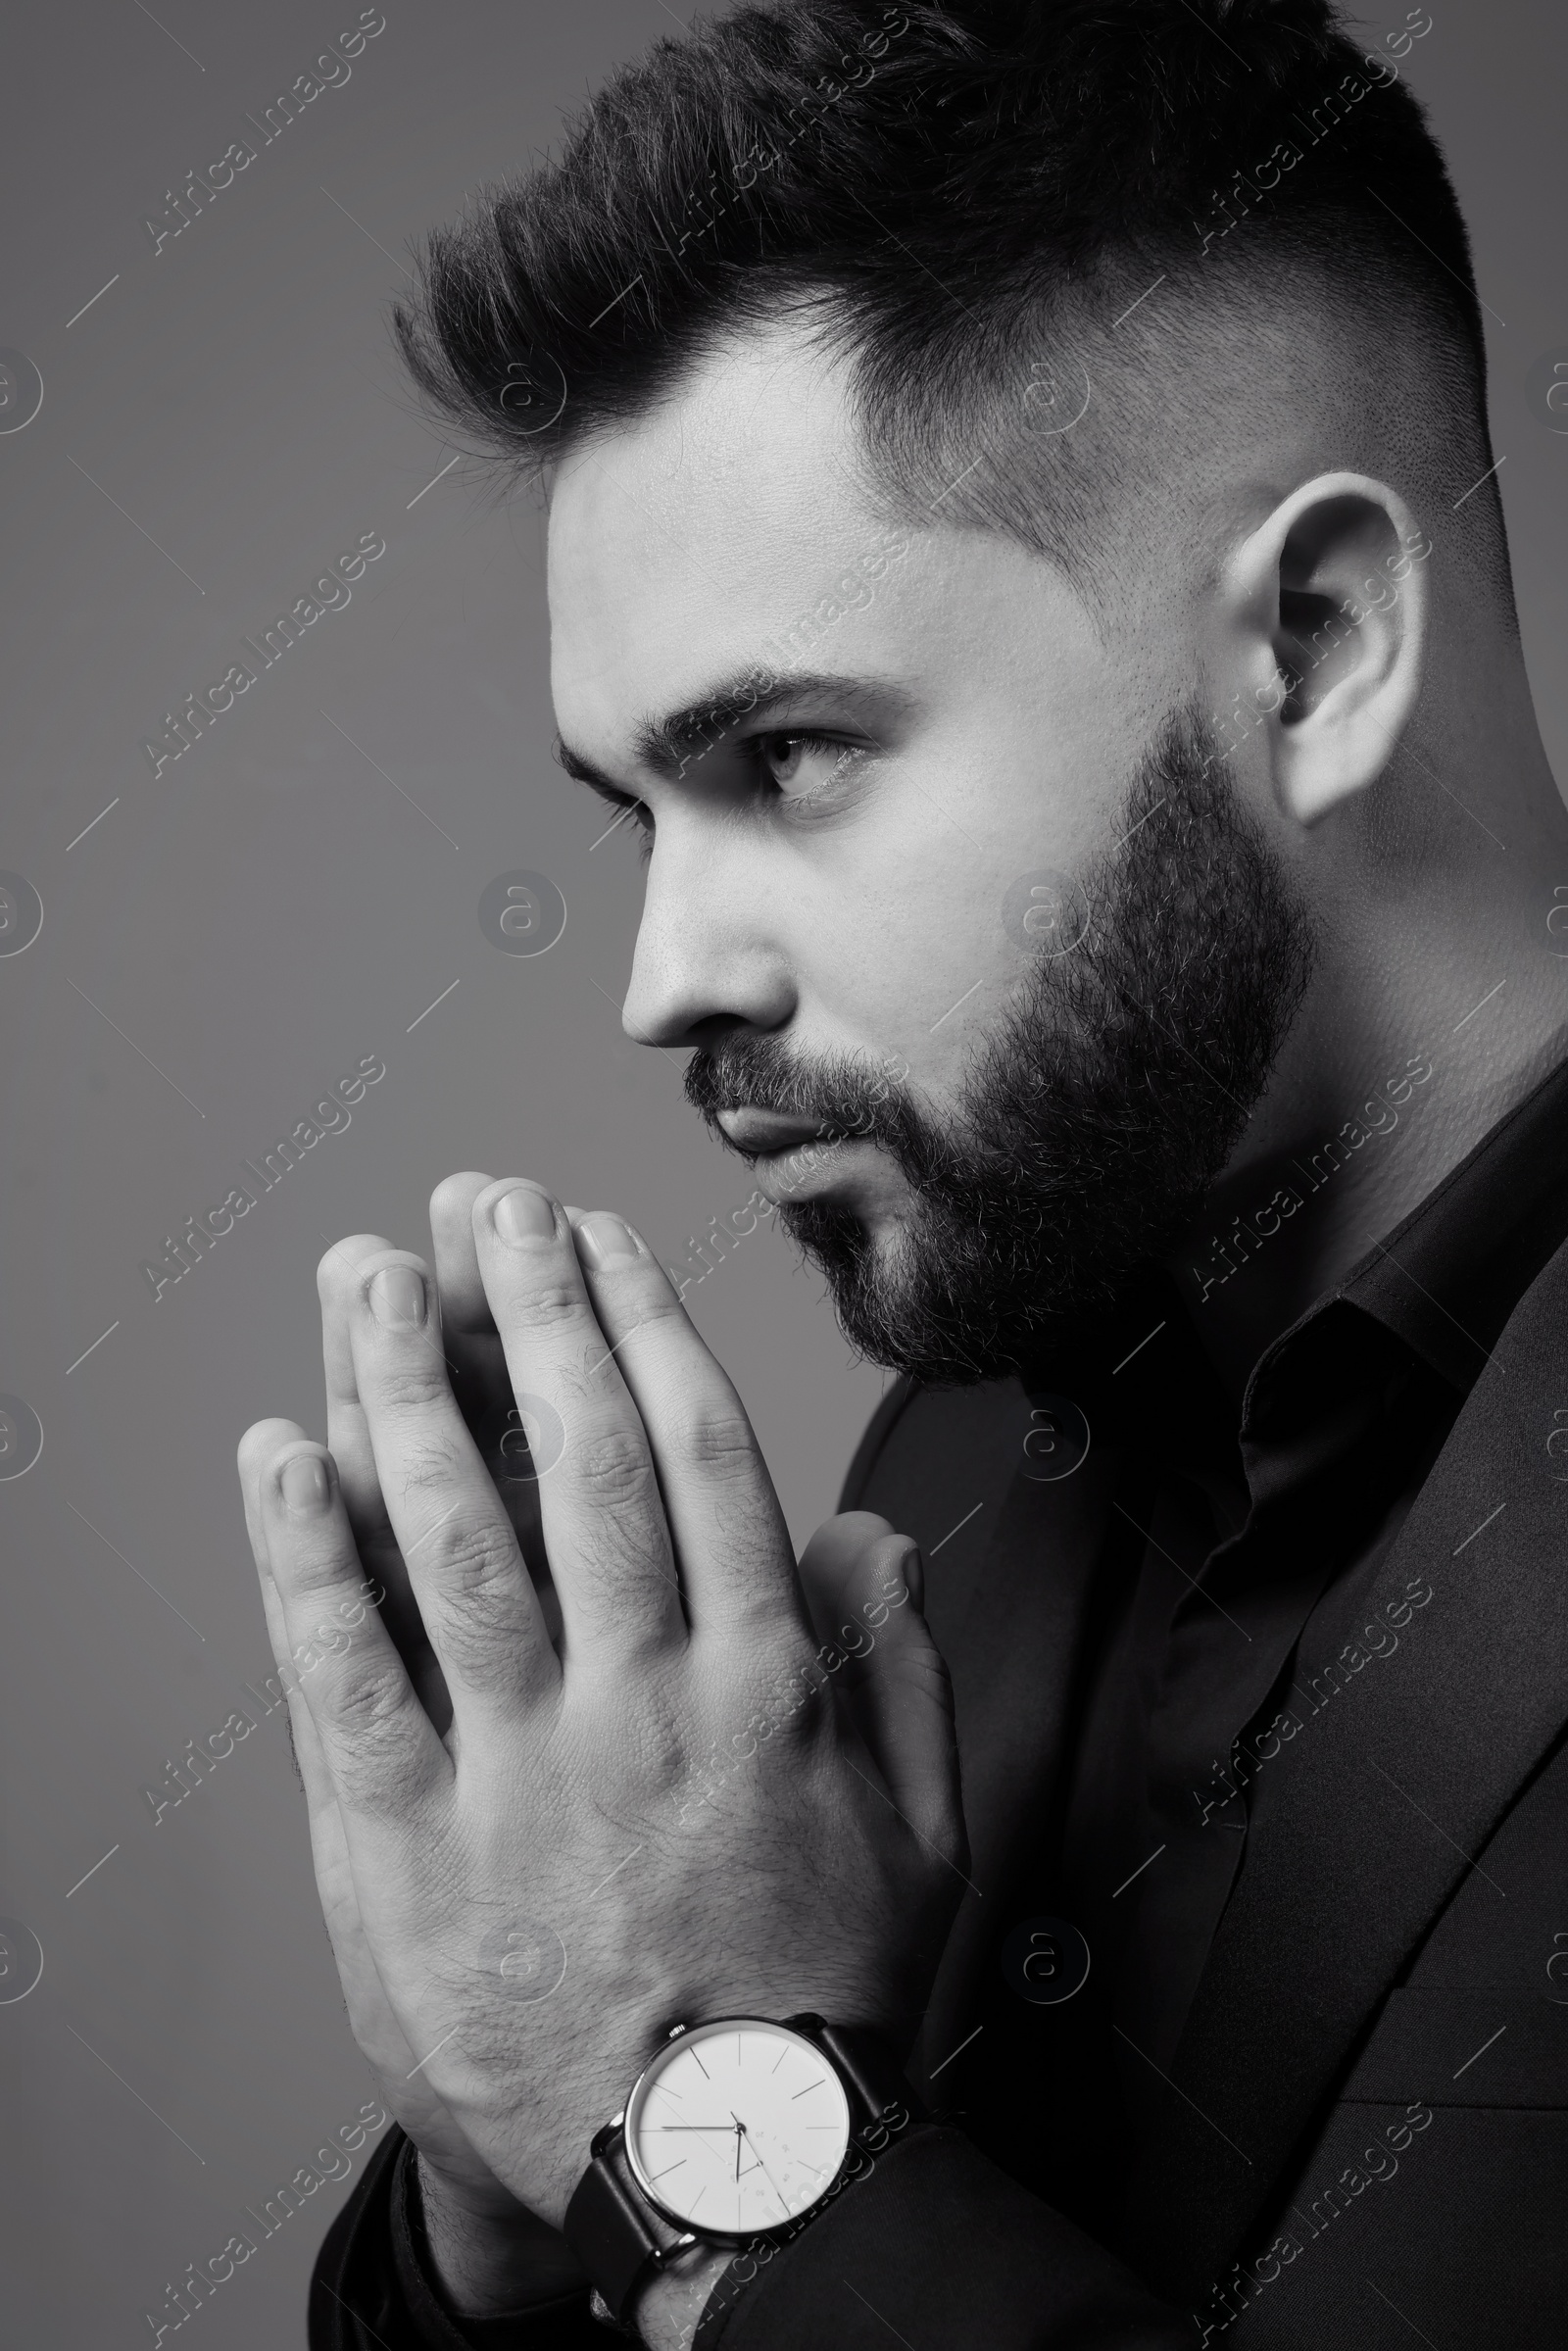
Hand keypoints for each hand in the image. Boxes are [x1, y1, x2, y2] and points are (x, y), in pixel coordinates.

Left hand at [237, 1174, 964, 2245]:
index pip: (700, 1453)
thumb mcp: (925, 1826)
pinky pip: (349, 1680)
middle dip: (525, 1310)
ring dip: (408, 1390)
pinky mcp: (412, 1848)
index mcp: (761, 1680)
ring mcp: (522, 1770)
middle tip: (483, 1205)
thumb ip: (901, 1664)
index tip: (599, 1238)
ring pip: (459, 1540)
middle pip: (581, 1460)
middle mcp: (641, 1699)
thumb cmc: (819, 1996)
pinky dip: (309, 1560)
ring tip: (367, 1276)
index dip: (642, 1324)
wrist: (728, 2173)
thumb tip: (868, 1533)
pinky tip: (281, 1455)